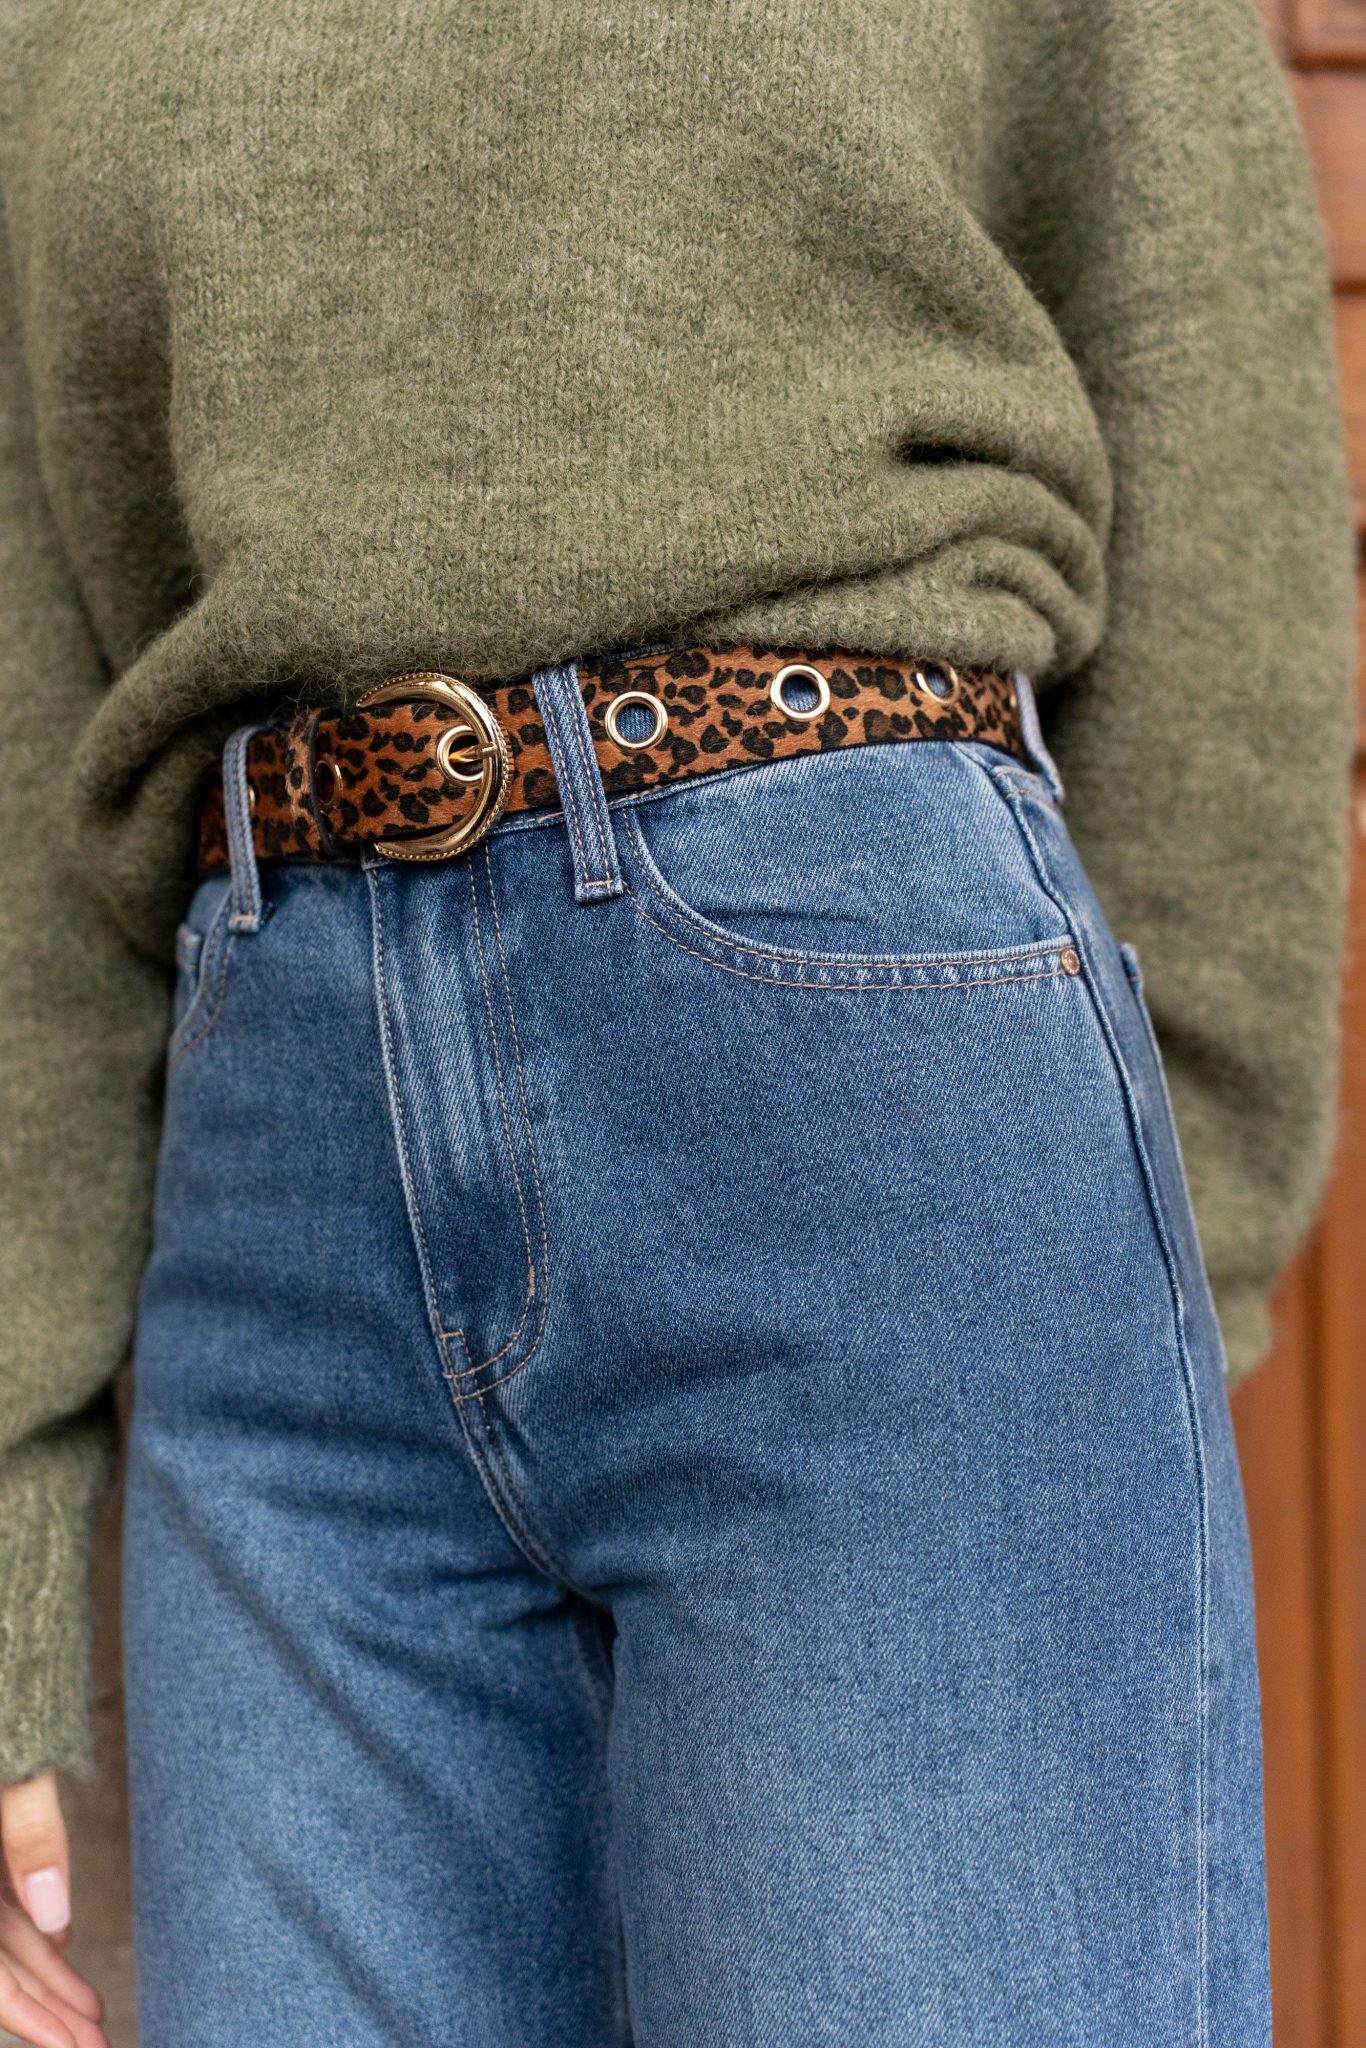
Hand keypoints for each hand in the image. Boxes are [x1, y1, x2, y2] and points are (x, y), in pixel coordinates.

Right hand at [0, 1775, 107, 2046]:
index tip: (73, 2047)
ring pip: (8, 1932)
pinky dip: (34, 1925)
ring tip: (95, 2012)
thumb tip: (54, 1917)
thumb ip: (29, 1828)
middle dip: (49, 2010)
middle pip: (1, 1964)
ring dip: (48, 1972)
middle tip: (99, 2044)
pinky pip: (6, 1896)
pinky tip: (61, 1942)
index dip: (29, 2017)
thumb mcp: (16, 1764)